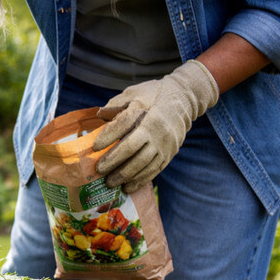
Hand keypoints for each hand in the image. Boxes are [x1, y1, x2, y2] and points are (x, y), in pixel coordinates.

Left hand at [94, 60, 218, 192]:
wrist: (185, 99)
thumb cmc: (154, 95)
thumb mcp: (134, 92)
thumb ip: (116, 104)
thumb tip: (99, 116)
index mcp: (145, 110)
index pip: (124, 123)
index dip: (108, 135)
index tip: (95, 147)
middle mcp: (156, 128)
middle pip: (132, 147)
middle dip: (114, 161)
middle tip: (99, 170)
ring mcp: (164, 143)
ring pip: (143, 163)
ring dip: (125, 175)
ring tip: (110, 182)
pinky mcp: (169, 153)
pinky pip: (154, 170)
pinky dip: (140, 180)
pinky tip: (127, 187)